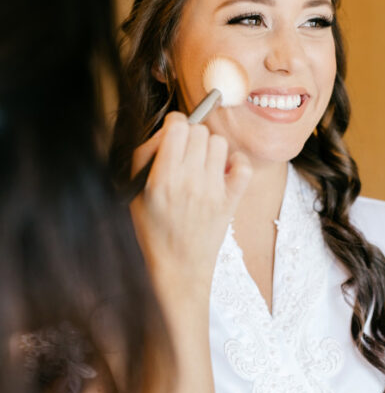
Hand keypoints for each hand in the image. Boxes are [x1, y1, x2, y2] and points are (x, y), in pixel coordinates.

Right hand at [130, 112, 251, 296]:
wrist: (180, 267)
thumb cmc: (153, 230)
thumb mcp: (134, 193)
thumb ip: (145, 157)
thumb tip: (166, 132)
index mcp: (162, 178)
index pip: (177, 126)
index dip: (173, 125)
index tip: (172, 136)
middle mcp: (190, 182)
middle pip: (199, 131)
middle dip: (191, 136)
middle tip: (185, 154)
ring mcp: (214, 191)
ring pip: (219, 143)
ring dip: (210, 149)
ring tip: (201, 164)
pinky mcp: (231, 200)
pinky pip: (243, 165)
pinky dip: (235, 163)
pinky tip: (223, 172)